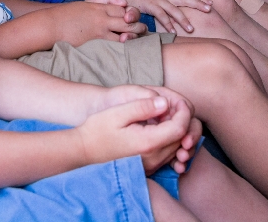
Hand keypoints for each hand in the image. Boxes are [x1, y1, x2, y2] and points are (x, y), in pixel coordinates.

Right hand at [54, 1, 145, 45]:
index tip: (134, 20)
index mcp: (100, 7)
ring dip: (134, 38)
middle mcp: (102, 18)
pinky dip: (124, 48)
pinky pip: (116, 46)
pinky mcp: (95, 43)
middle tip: (143, 31)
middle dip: (139, 26)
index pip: (124, 9)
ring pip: (127, 34)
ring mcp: (100, 31)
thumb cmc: (66, 15)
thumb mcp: (86, 2)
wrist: (50, 26)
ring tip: (137, 41)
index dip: (133, 14)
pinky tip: (128, 50)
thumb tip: (122, 1)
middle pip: (130, 20)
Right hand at [76, 91, 191, 173]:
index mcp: (147, 143)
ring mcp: (151, 165)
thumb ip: (143, 106)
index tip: (175, 101)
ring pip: (177, 146)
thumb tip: (165, 102)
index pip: (180, 128)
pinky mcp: (148, 167)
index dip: (183, 112)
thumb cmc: (98, 129)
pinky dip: (170, 139)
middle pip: (182, 139)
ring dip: (177, 129)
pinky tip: (159, 128)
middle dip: (182, 120)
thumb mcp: (118, 112)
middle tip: (171, 105)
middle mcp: (153, 158)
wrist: (84, 150)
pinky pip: (168, 153)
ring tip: (163, 115)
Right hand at [126, 0, 212, 34]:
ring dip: (184, 20)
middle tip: (209, 9)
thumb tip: (179, 13)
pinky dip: (167, 24)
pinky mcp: (151, 6)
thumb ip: (169, 3)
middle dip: (198, 3)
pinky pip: (161, 16)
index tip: (211, 2)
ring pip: (175, 10)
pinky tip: (173, 32)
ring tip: (191, 29)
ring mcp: (159, 0)